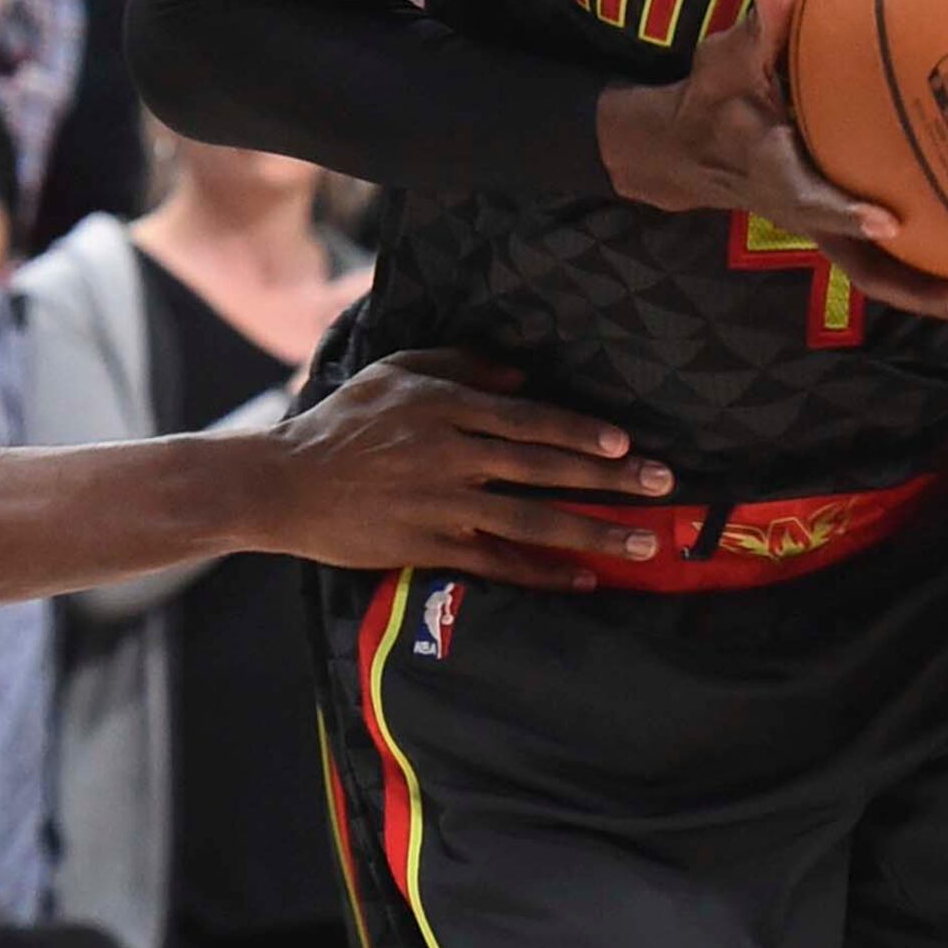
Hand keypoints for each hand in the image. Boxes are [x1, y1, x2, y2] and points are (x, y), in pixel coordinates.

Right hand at [245, 348, 676, 586]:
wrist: (283, 483)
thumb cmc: (342, 422)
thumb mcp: (395, 372)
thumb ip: (460, 366)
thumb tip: (523, 377)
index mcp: (446, 408)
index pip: (529, 420)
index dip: (581, 432)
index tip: (626, 443)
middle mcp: (452, 455)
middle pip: (544, 467)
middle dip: (611, 478)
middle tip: (664, 485)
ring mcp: (442, 504)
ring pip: (531, 520)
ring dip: (592, 532)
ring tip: (642, 543)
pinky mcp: (429, 546)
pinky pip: (497, 563)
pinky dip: (542, 574)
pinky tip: (583, 581)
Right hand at [596, 0, 947, 320]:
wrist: (691, 149)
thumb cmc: (717, 98)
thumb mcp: (728, 61)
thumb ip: (761, 26)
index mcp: (777, 175)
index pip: (812, 202)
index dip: (847, 214)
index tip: (889, 219)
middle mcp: (810, 215)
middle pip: (868, 269)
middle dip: (923, 290)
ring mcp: (831, 230)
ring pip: (887, 277)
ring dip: (942, 296)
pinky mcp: (847, 230)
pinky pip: (896, 262)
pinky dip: (939, 273)